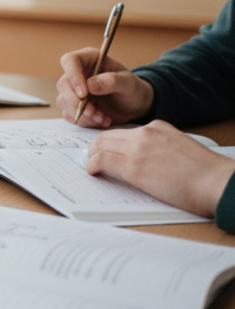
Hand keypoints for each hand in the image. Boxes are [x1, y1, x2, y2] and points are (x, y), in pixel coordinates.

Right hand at [57, 47, 153, 127]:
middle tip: (94, 112)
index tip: (84, 93)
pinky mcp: (73, 105)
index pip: (70, 60)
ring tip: (102, 118)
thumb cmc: (133, 89)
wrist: (134, 106)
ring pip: (64, 101)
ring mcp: (73, 89)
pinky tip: (101, 120)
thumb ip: (112, 81)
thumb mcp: (129, 83)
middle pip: (63, 84)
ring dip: (82, 114)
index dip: (73, 76)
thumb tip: (90, 85)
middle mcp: (78, 73)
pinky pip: (69, 114)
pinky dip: (84, 121)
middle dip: (77, 102)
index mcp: (89, 59)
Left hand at [86, 120, 234, 217]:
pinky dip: (92, 166)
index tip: (108, 149)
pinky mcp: (133, 167)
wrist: (216, 181)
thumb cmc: (206, 172)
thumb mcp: (181, 146)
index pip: (125, 131)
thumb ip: (162, 146)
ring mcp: (137, 149)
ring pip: (100, 145)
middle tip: (92, 156)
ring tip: (91, 164)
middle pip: (108, 135)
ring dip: (92, 155)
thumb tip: (148, 159)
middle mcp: (145, 133)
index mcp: (158, 127)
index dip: (113, 142)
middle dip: (97, 146)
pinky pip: (101, 161)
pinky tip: (92, 172)